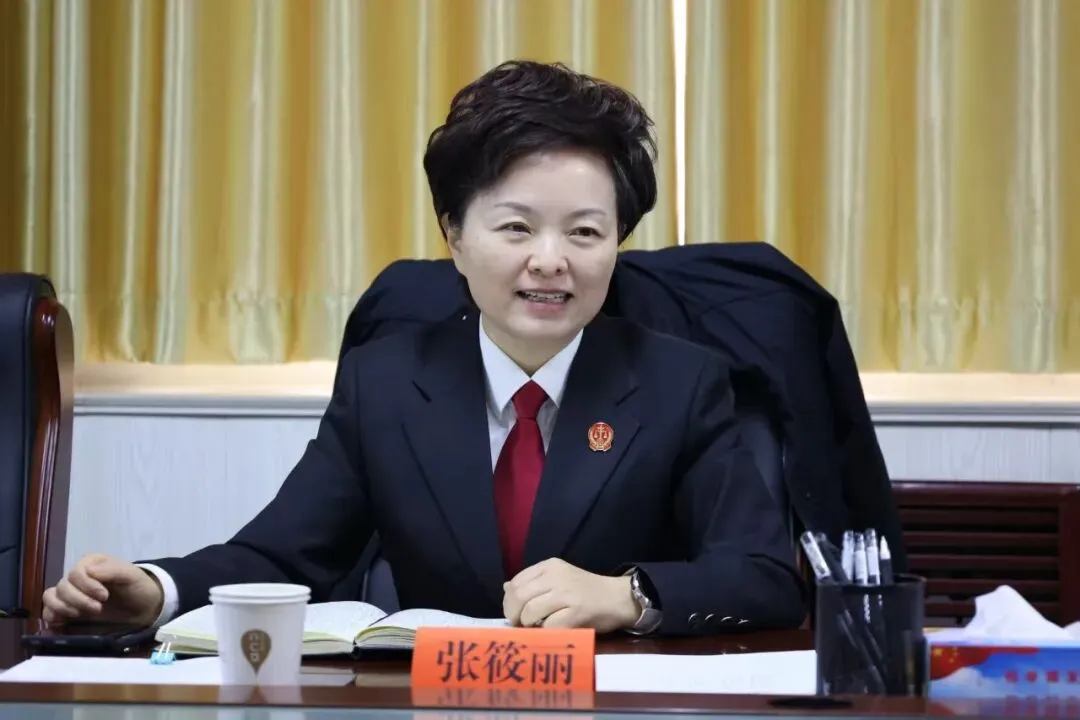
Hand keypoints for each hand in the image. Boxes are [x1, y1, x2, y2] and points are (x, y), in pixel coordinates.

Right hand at [42, 554, 163, 626]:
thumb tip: (88, 571)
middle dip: (79, 600)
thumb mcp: (131, 575)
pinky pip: (48, 611)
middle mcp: (77, 577)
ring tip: (82, 615)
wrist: (144, 608)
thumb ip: (112, 570)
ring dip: (64, 607)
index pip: (75, 573)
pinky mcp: (67, 611)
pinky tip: (65, 621)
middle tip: (98, 609)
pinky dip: (52, 616)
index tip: (104, 596)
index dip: (86, 586)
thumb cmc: (138, 587)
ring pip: (50, 597)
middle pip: (62, 586)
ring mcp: (71, 594)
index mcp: (91, 563)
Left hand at [502, 558, 639, 632]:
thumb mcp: (558, 579)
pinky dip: (545, 632)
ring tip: (536, 627)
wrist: (617, 598)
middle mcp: (556, 576)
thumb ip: (533, 583)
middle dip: (513, 614)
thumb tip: (506, 588)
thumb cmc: (585, 591)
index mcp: (550, 566)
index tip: (513, 613)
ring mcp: (567, 594)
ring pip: (530, 611)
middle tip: (518, 624)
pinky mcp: (576, 613)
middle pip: (519, 596)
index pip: (516, 581)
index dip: (508, 601)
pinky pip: (548, 627)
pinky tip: (552, 631)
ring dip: (528, 624)